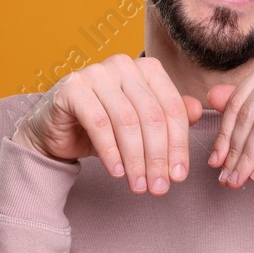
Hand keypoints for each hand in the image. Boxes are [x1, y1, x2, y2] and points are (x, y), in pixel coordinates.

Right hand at [11, 52, 203, 194]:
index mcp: (147, 69)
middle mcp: (124, 64)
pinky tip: (118, 173)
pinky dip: (111, 152)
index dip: (179, 146)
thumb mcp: (141, 127)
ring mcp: (96, 72)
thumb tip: (198, 112)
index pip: (172, 109)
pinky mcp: (73, 87)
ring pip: (127, 121)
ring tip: (139, 186)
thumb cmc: (103, 128)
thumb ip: (168, 118)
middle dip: (158, 157)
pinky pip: (99, 124)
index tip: (179, 176)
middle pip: (152, 116)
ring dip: (136, 159)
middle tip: (159, 187)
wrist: (55, 131)